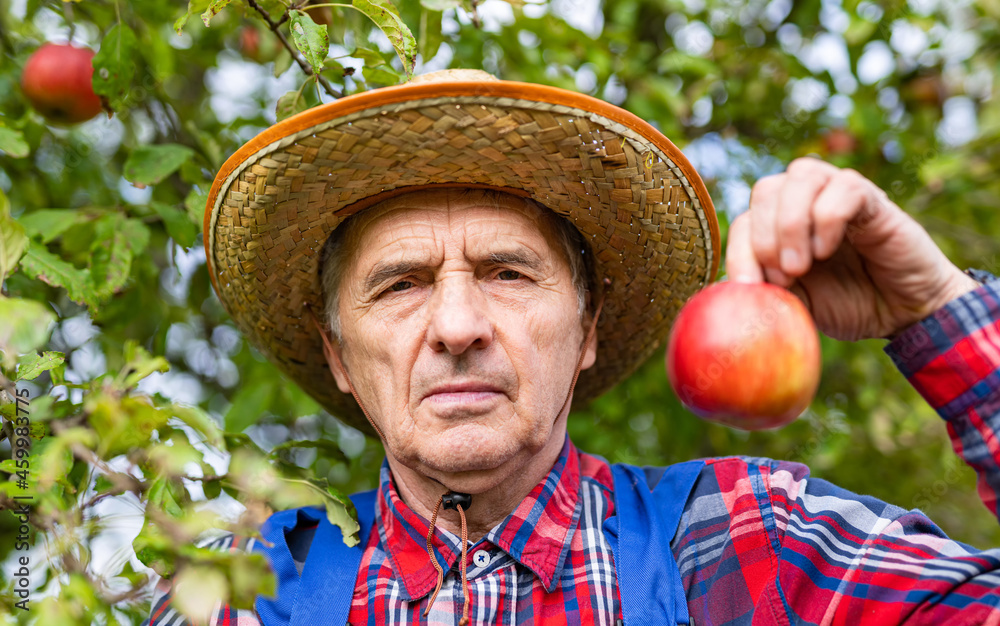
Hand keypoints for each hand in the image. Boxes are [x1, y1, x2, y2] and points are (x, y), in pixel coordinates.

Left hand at [726, 157, 979, 340]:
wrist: (903, 313)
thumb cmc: (847, 304)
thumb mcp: (795, 305)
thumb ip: (764, 292)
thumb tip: (721, 295)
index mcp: (779, 224)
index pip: (743, 221)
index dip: (740, 252)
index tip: (750, 288)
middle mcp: (804, 201)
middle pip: (765, 188)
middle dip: (764, 235)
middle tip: (782, 275)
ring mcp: (837, 194)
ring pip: (800, 175)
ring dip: (791, 223)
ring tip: (802, 265)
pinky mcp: (872, 198)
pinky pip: (844, 186)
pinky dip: (827, 217)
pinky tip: (827, 250)